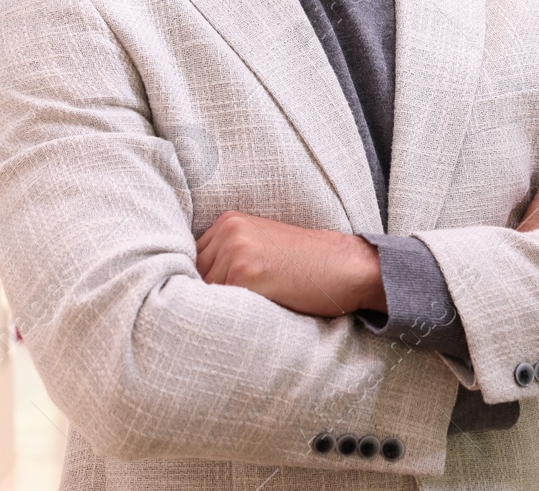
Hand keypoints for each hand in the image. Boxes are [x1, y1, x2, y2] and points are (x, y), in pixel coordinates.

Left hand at [195, 211, 386, 316]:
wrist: (345, 266)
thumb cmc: (306, 264)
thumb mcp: (262, 246)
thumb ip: (229, 255)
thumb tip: (193, 284)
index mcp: (230, 220)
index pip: (193, 258)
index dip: (201, 282)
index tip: (212, 297)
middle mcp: (229, 230)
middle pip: (193, 273)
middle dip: (205, 294)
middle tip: (228, 311)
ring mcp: (235, 250)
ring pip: (203, 291)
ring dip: (215, 307)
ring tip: (241, 315)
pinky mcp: (244, 273)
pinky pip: (219, 302)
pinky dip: (228, 314)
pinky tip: (246, 317)